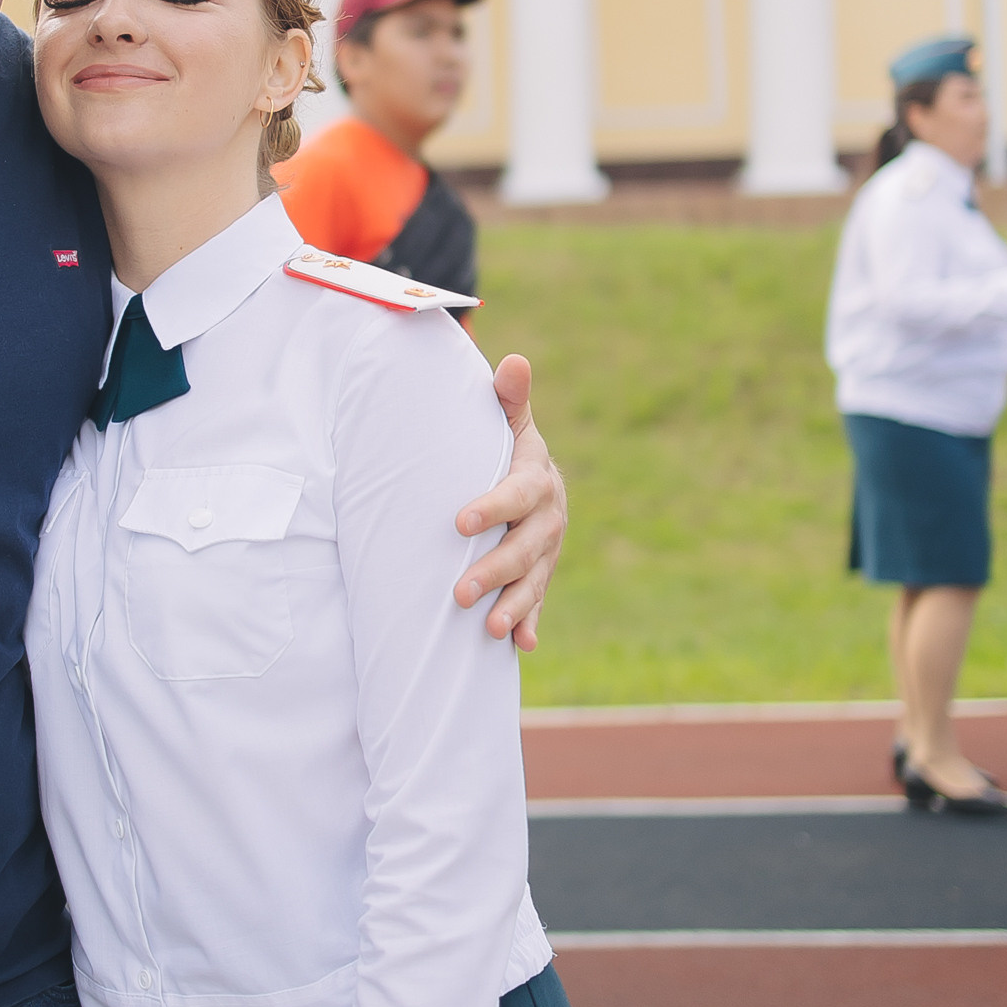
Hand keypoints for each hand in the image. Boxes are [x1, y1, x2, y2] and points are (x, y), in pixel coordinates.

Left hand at [454, 355, 565, 647]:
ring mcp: (547, 550)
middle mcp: (548, 518)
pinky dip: (532, 624)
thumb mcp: (510, 423)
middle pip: (525, 548)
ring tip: (489, 628)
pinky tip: (523, 646)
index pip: (516, 495)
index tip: (459, 523)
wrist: (535, 481)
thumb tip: (512, 360)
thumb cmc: (507, 447)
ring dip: (515, 606)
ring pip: (534, 581)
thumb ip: (508, 399)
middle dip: (495, 571)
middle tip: (458, 591)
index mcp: (536, 479)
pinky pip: (539, 601)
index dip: (492, 508)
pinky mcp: (542, 574)